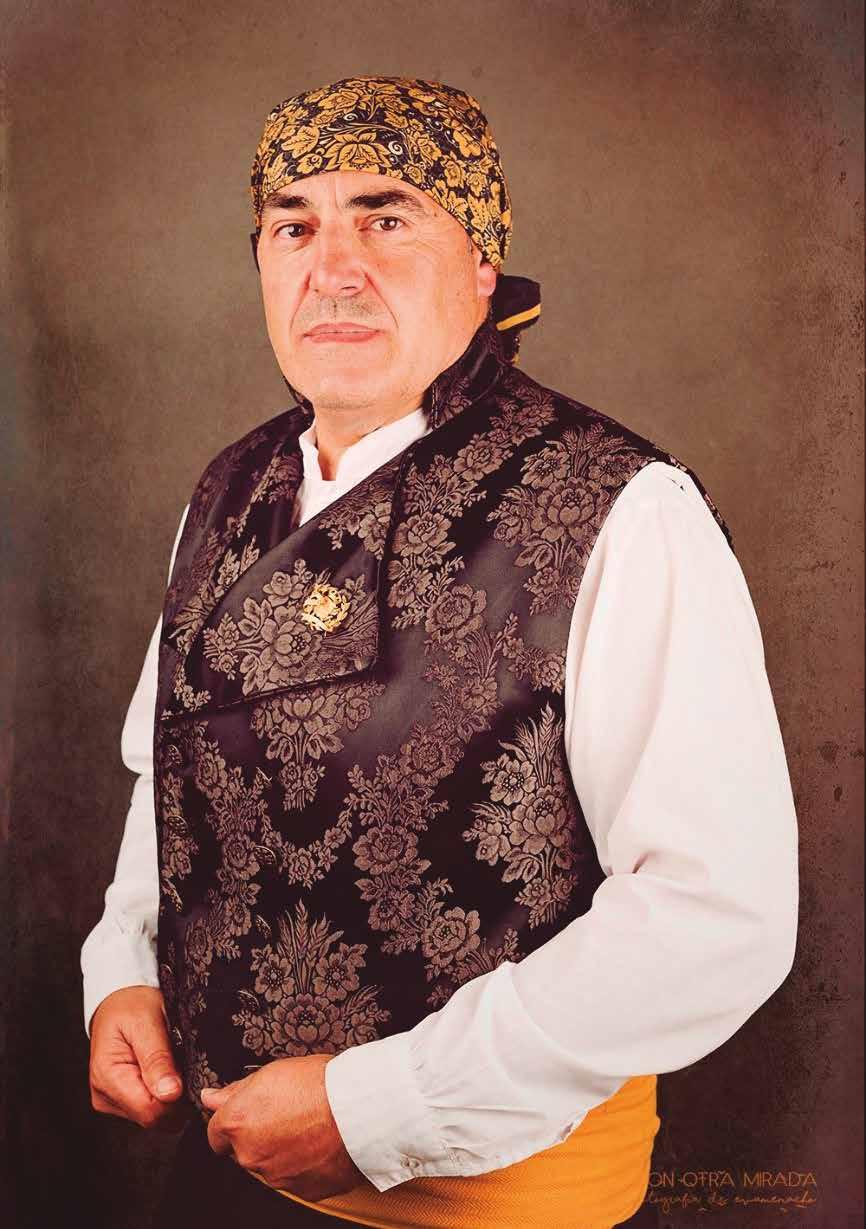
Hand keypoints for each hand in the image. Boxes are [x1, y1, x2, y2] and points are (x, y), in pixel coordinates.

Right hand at [89, 985, 188, 1132]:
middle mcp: (105, 1096)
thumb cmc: (131, 1006)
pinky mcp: (121, 1102)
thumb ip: (158, 1059)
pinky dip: (164, 1094)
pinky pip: (150, 1109)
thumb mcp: (147, 1022)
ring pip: (154, 1116)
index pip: (150, 1112)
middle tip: (184, 1064)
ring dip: (171, 1095)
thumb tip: (170, 1094)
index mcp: (107, 1077)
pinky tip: (165, 1072)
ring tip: (172, 1064)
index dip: (177, 1100)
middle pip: (153, 1118)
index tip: (191, 1076)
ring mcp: (112, 1101)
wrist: (119, 1001)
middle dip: (176, 1098)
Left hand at [201, 1055, 365, 1200]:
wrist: (360, 1111)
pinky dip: (303, 1165)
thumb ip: (236, 1090)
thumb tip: (212, 1096)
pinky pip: (296, 1178)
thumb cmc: (321, 1085)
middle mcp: (251, 1155)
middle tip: (286, 1114)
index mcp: (238, 1123)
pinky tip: (319, 1143)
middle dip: (258, 1135)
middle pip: (243, 1150)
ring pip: (270, 1165)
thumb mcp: (273, 1071)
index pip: (216, 1132)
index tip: (247, 1113)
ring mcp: (276, 1176)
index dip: (233, 1121)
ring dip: (281, 1151)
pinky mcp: (303, 1191)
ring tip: (308, 1126)